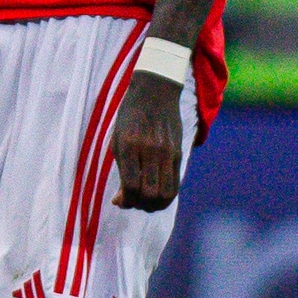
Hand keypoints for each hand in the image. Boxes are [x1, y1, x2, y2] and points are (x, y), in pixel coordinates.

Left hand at [109, 70, 184, 210]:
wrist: (155, 92)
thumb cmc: (130, 117)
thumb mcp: (119, 141)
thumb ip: (122, 171)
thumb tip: (120, 201)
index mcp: (130, 145)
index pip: (131, 186)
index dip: (125, 200)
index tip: (119, 200)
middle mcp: (150, 150)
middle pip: (149, 194)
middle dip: (139, 205)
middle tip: (133, 201)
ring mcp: (167, 152)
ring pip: (166, 194)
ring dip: (154, 205)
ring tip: (145, 200)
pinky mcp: (179, 153)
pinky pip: (175, 185)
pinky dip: (165, 196)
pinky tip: (156, 193)